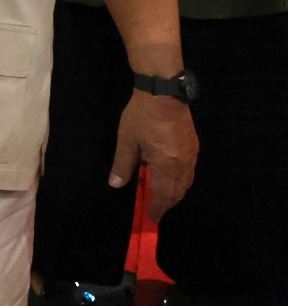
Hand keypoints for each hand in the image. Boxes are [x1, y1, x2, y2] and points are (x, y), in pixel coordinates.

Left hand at [109, 90, 197, 221]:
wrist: (164, 93)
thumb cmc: (141, 116)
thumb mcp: (127, 140)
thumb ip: (123, 164)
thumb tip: (116, 184)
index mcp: (167, 165)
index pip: (164, 195)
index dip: (157, 208)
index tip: (151, 217)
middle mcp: (184, 164)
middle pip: (178, 192)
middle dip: (167, 203)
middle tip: (156, 209)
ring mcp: (192, 154)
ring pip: (187, 182)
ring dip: (175, 192)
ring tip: (162, 195)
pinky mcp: (194, 146)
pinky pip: (190, 171)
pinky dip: (181, 180)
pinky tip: (171, 176)